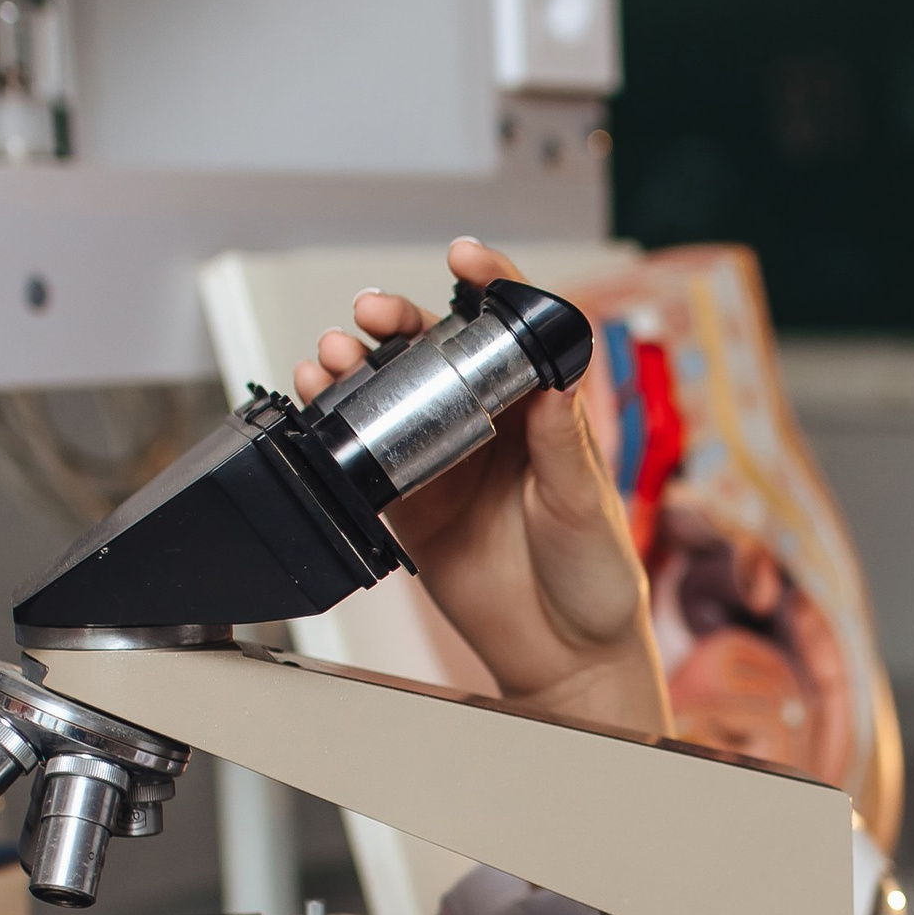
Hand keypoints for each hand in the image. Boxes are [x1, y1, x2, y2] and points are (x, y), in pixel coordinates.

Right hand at [295, 236, 670, 740]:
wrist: (566, 658)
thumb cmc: (595, 579)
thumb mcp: (585, 506)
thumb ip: (563, 448)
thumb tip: (555, 383)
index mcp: (540, 412)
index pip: (512, 332)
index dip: (491, 284)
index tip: (466, 257)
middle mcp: (487, 427)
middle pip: (434, 352)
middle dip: (398, 321)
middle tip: (374, 314)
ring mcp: (443, 462)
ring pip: (390, 395)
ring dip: (355, 366)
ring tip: (332, 357)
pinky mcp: (409, 506)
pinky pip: (366, 456)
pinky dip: (335, 425)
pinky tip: (317, 402)